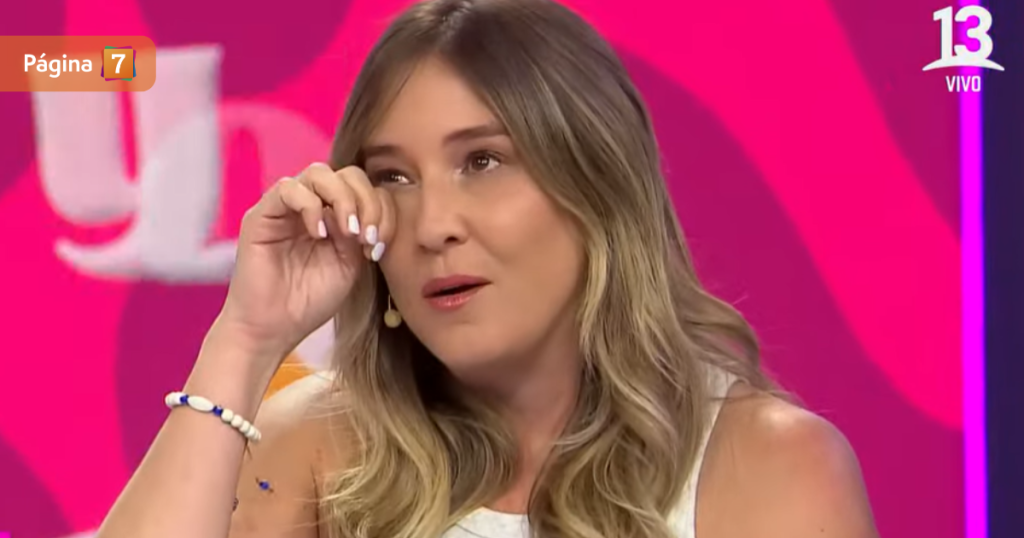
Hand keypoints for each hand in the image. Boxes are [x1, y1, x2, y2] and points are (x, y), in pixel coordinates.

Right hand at [216, 162, 394, 367]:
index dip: (381, 210)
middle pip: (347, 174)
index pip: (365, 188)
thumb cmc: (310, 301)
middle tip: (365, 237)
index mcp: (335, 216)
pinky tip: (319, 235)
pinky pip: (288, 188)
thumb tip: (364, 211)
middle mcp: (312, 205)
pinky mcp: (261, 215)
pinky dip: (311, 207)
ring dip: (343, 199)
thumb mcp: (349, 265)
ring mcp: (286, 207)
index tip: (378, 246)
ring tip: (347, 234)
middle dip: (366, 202)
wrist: (274, 328)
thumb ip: (360, 233)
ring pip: (319, 173)